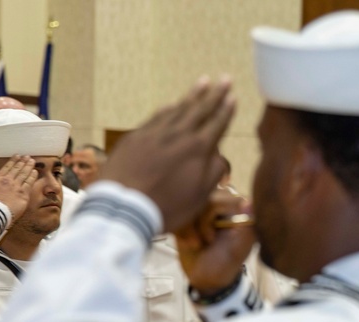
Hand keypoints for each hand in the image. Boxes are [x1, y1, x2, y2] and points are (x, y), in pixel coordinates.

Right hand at [0, 156, 36, 220]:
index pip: (6, 167)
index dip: (13, 161)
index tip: (17, 156)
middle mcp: (7, 180)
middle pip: (17, 169)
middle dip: (22, 161)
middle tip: (27, 156)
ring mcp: (16, 187)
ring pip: (24, 174)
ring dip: (28, 166)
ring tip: (32, 161)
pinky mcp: (23, 194)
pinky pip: (29, 183)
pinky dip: (32, 176)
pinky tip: (35, 171)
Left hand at [101, 77, 235, 233]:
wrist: (125, 206)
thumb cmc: (167, 206)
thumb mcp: (200, 196)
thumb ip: (214, 172)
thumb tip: (219, 155)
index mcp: (198, 149)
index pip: (217, 124)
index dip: (226, 110)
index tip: (233, 97)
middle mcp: (179, 134)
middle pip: (200, 109)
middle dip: (214, 94)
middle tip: (224, 79)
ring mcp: (156, 133)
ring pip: (178, 108)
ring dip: (193, 95)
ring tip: (203, 82)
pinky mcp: (136, 136)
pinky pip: (157, 116)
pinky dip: (169, 108)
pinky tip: (172, 104)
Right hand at [174, 189, 255, 292]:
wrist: (207, 279)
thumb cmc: (227, 263)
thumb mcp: (239, 247)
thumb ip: (246, 225)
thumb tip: (249, 202)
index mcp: (236, 208)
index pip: (221, 194)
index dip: (213, 213)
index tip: (215, 235)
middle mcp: (220, 204)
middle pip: (202, 197)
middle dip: (201, 222)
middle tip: (206, 242)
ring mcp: (202, 210)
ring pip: (187, 205)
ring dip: (189, 228)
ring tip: (196, 245)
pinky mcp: (187, 218)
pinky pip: (177, 213)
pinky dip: (181, 231)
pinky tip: (187, 244)